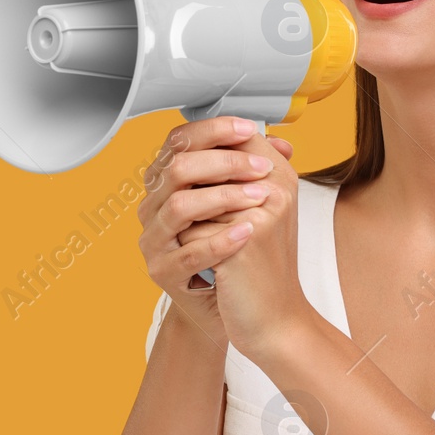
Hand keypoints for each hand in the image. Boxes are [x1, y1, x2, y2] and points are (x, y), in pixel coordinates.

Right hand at [137, 116, 295, 349]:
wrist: (237, 304)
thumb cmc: (237, 248)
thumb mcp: (247, 204)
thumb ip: (255, 171)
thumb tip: (281, 143)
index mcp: (167, 182)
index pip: (177, 141)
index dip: (213, 130)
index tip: (249, 130)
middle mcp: (152, 207)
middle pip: (177, 169)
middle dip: (225, 162)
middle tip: (263, 168)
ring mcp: (153, 240)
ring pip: (179, 207)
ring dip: (224, 198)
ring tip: (260, 199)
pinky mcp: (161, 271)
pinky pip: (187, 252)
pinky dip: (220, 240)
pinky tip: (246, 232)